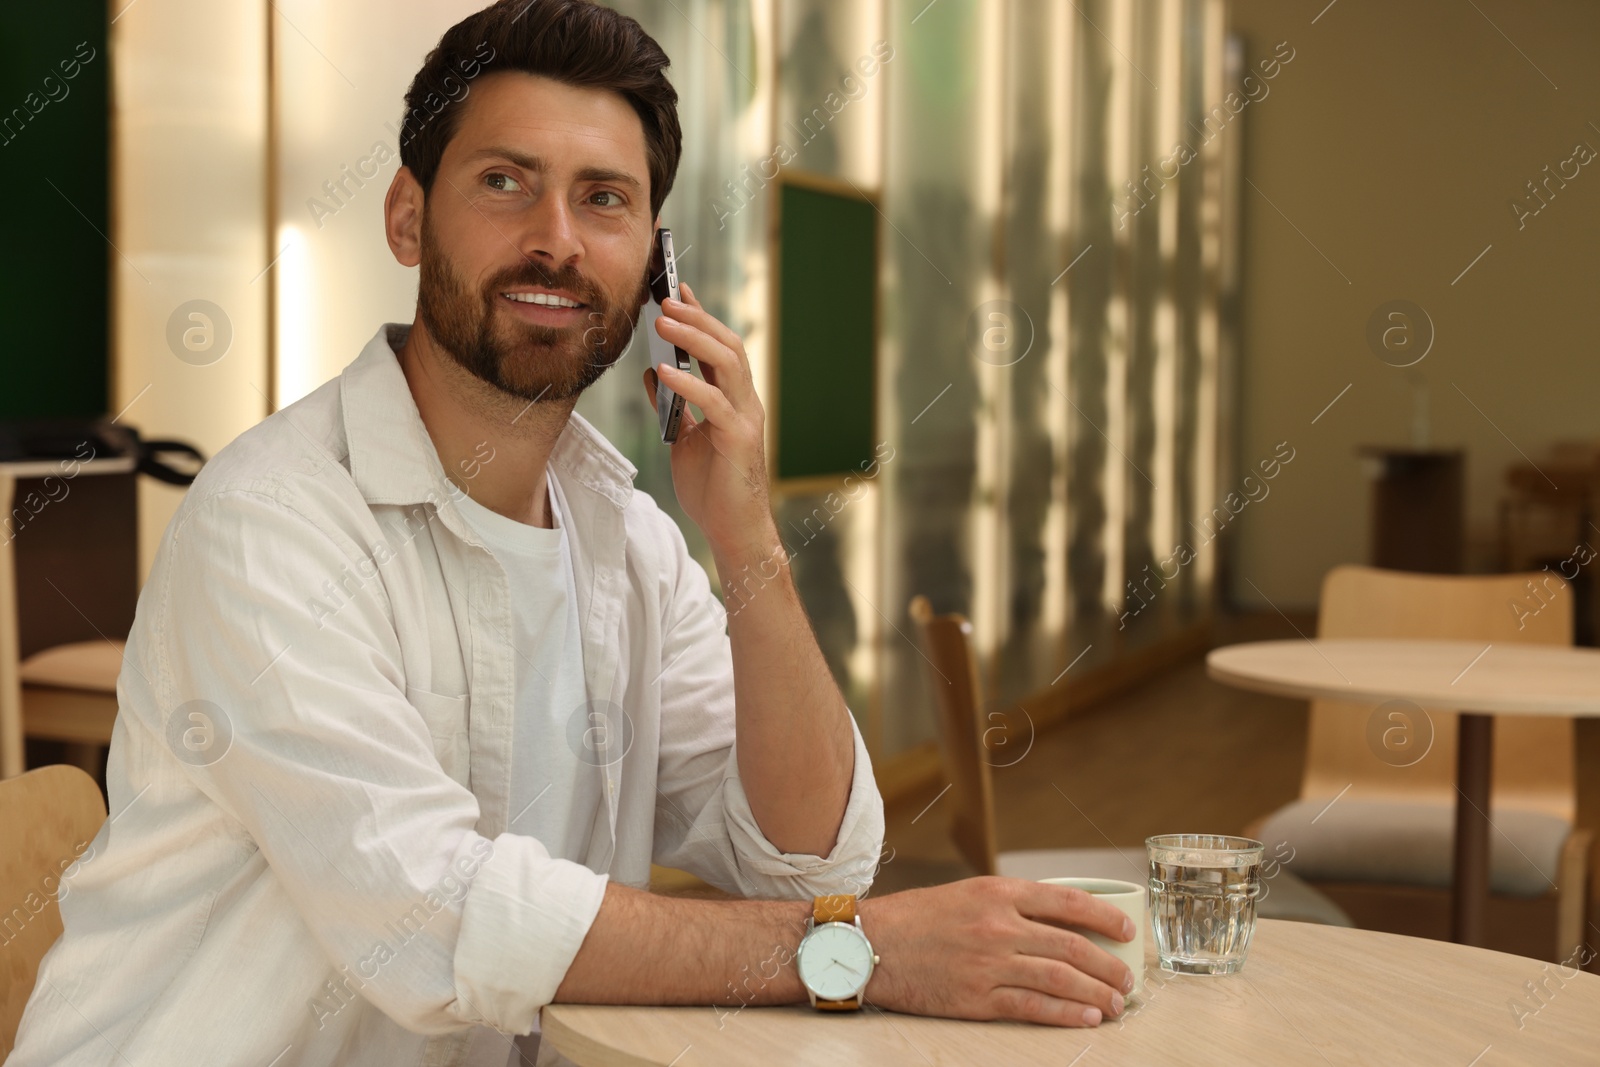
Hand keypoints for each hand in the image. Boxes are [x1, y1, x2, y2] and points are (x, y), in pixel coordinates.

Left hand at [639, 282, 774, 557]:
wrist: (733, 531)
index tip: (677, 289)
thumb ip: (674, 406)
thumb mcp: (684, 440)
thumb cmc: (712, 489)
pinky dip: (689, 384)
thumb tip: (653, 372)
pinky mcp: (740, 441)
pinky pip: (715, 404)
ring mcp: (746, 420)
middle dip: (697, 318)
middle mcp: (745, 404)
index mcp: (734, 401)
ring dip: (695, 339)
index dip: (701, 316)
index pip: (720, 348)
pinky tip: (664, 371)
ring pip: (729, 364)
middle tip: (665, 298)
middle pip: (728, 346)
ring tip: (663, 322)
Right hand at [858, 877, 1135, 1026]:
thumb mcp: (965, 895)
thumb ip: (1009, 905)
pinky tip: (1085, 1016)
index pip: (1067, 901)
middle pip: (1072, 945)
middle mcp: (998, 925)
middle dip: (1108, 964)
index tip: (1126, 930)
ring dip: (1095, 992)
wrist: (867, 944)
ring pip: (1059, 977)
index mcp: (997, 891)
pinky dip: (1065, 1012)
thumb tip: (1059, 921)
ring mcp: (988, 963)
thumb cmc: (914, 918)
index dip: (1105, 917)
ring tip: (1114, 1003)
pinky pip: (1032, 1006)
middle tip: (1127, 978)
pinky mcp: (976, 997)